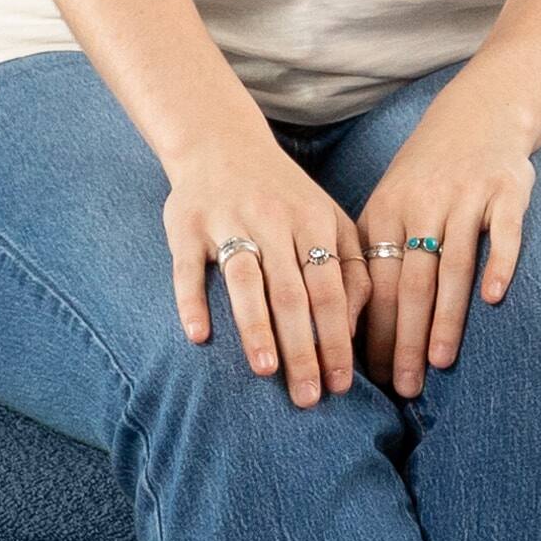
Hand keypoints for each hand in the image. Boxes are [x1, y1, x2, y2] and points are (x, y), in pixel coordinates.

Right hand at [164, 134, 370, 404]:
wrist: (220, 142)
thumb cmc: (283, 195)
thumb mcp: (328, 219)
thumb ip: (351, 268)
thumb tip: (354, 329)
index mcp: (314, 221)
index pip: (330, 290)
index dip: (336, 339)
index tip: (341, 386)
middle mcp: (273, 220)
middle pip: (292, 293)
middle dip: (302, 349)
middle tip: (307, 398)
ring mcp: (228, 220)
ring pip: (245, 280)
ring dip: (256, 327)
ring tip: (265, 371)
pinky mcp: (186, 225)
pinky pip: (187, 268)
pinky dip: (192, 300)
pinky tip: (199, 336)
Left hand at [359, 82, 538, 396]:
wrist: (479, 114)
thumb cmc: (426, 176)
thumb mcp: (389, 205)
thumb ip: (373, 257)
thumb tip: (352, 329)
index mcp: (385, 212)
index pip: (375, 282)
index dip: (373, 331)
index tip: (371, 378)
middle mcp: (422, 204)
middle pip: (410, 282)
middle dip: (403, 338)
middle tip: (403, 386)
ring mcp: (466, 196)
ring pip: (452, 264)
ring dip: (445, 316)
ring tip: (439, 362)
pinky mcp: (508, 191)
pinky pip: (504, 233)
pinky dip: (499, 264)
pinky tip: (494, 301)